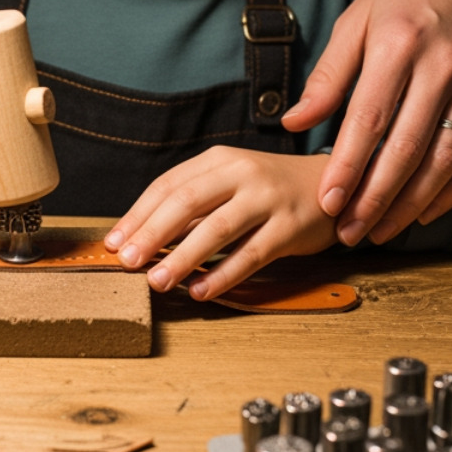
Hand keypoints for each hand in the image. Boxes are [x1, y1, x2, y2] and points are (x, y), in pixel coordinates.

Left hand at [104, 148, 336, 300]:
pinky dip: (222, 274)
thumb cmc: (272, 190)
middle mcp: (242, 173)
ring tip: (157, 281)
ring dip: (181, 258)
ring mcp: (267, 199)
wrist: (337, 185)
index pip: (167, 186)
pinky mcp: (290, 227)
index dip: (137, 216)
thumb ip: (194, 205)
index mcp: (219, 160)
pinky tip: (200, 290)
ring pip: (216, 229)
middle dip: (151, 235)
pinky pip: (250, 254)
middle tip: (126, 262)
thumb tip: (142, 236)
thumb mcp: (231, 183)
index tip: (114, 243)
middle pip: (186, 203)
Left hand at [280, 0, 451, 244]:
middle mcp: (441, 69)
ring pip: (442, 160)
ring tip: (379, 231)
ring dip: (410, 204)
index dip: (348, 165)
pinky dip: (449, 192)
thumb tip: (293, 122)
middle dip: (375, 198)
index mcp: (399, 45)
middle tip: (348, 232)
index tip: (328, 201)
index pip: (369, 118)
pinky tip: (422, 214)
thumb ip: (327, 75)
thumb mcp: (357, 18)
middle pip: (406, 148)